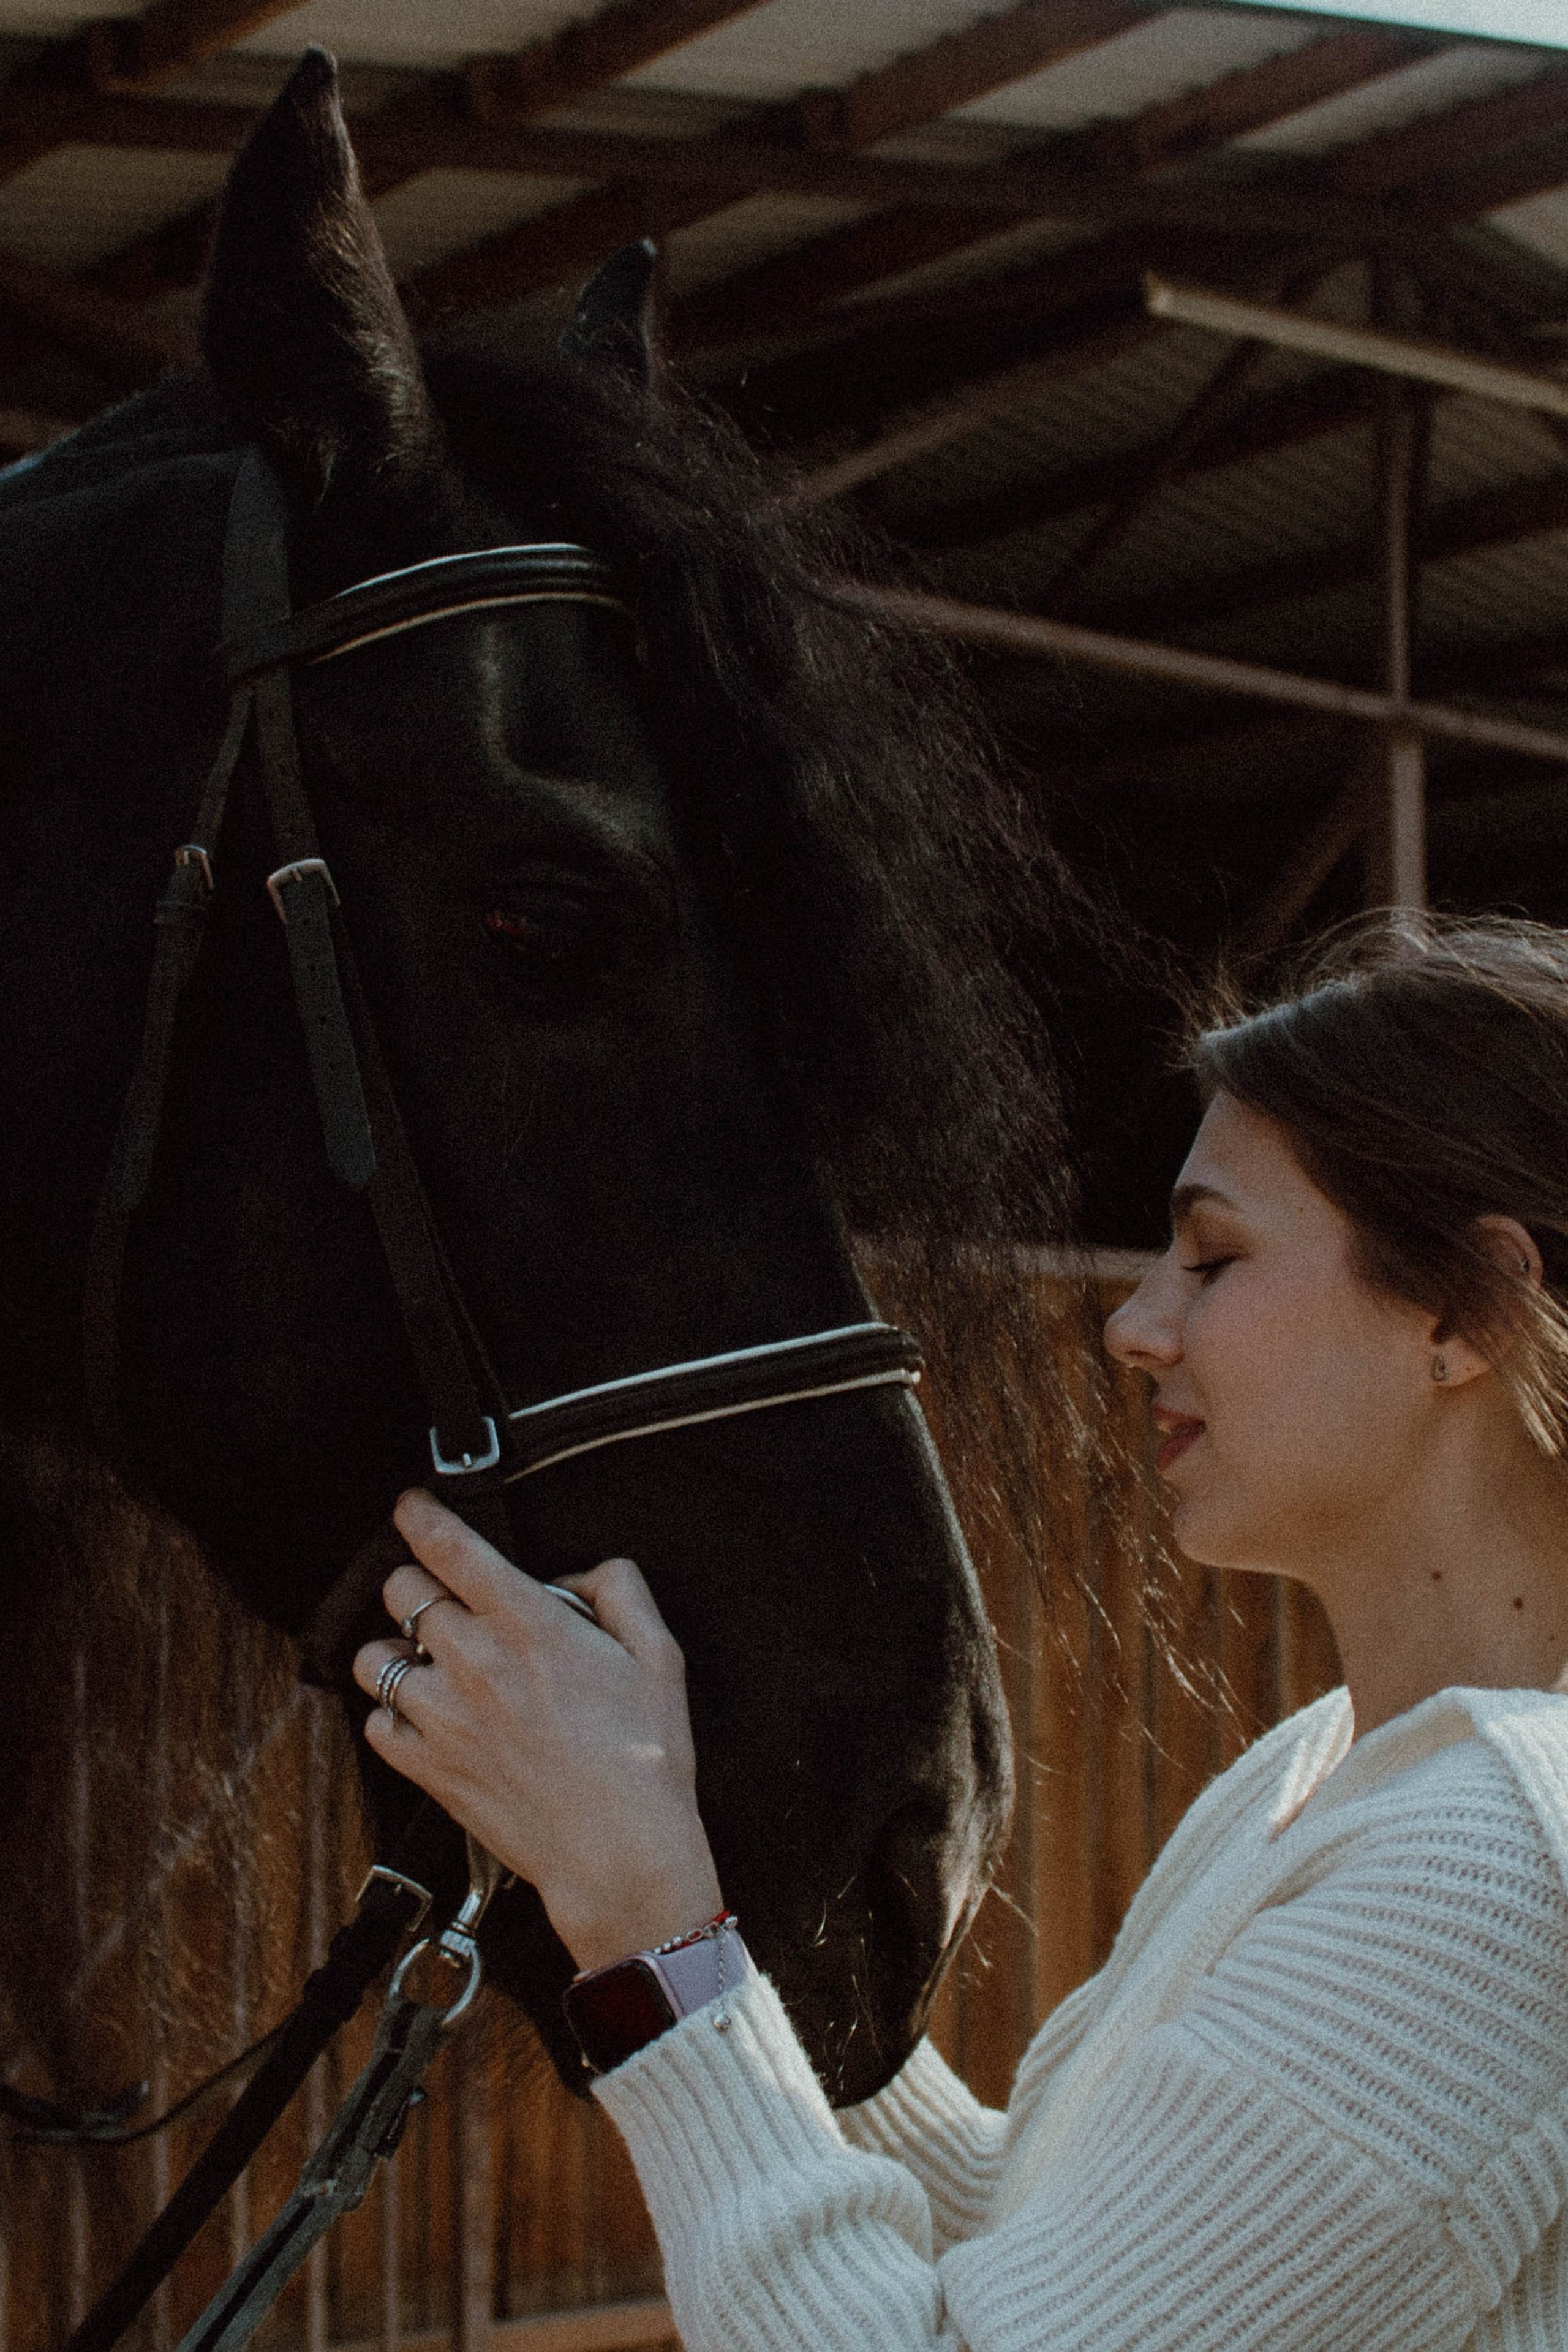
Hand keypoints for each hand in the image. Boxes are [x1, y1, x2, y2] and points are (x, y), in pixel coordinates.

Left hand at [352, 1489, 722, 1972]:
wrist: (618, 1853)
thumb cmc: (645, 1758)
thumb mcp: (659, 1655)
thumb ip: (620, 1591)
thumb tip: (580, 1575)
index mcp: (529, 1624)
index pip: (450, 1547)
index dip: (421, 1515)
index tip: (414, 1508)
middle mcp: (474, 1662)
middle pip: (401, 1590)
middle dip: (420, 1584)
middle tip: (448, 1602)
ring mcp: (443, 1718)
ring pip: (375, 1657)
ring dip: (396, 1651)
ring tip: (431, 1664)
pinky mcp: (427, 1769)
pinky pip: (377, 1725)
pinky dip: (395, 1717)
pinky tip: (431, 1720)